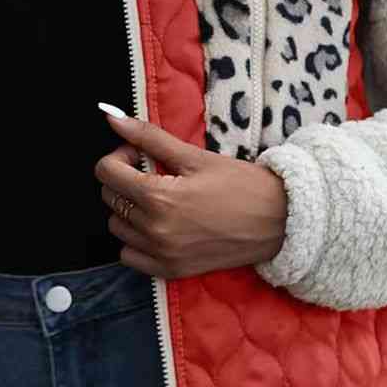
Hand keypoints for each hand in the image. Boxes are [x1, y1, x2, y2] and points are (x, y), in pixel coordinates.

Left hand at [94, 108, 287, 279]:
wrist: (279, 221)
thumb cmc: (241, 184)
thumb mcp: (194, 156)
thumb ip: (148, 137)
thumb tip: (111, 116)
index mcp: (159, 197)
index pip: (106, 173)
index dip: (119, 156)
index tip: (139, 155)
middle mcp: (155, 230)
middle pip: (110, 198)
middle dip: (124, 179)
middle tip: (152, 173)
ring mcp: (162, 254)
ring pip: (117, 228)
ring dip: (128, 209)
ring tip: (157, 199)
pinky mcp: (171, 270)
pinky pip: (130, 256)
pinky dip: (135, 241)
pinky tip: (157, 226)